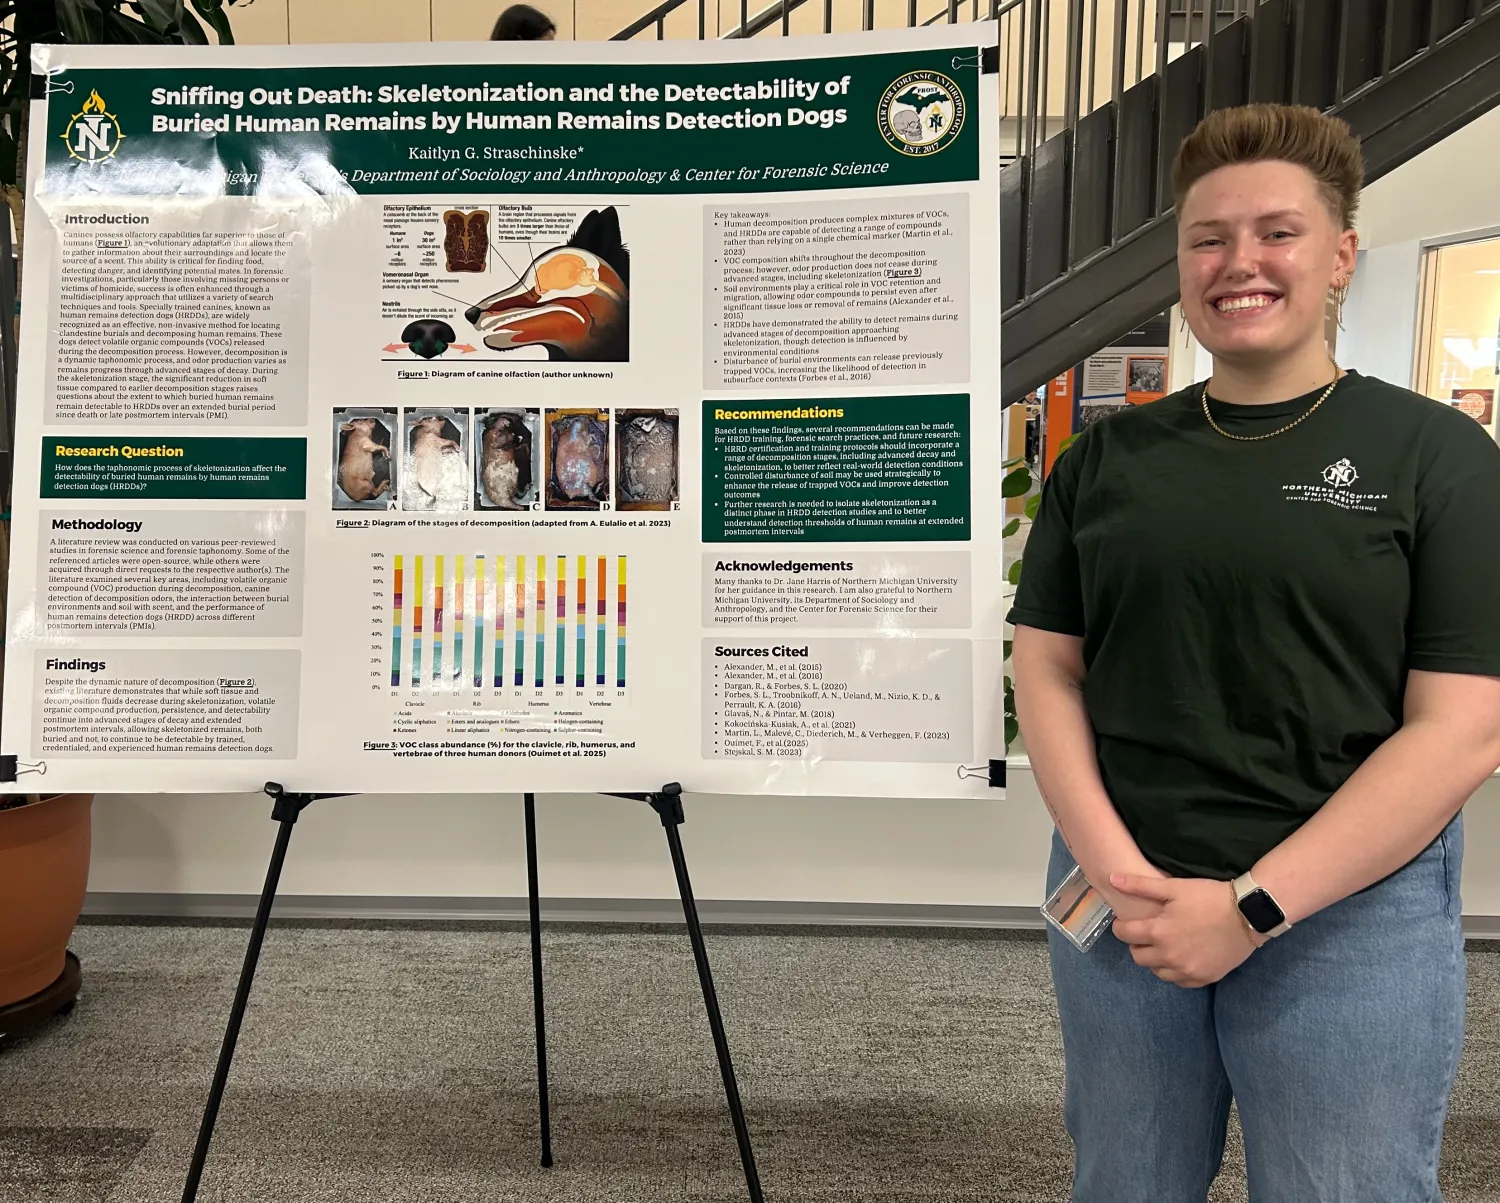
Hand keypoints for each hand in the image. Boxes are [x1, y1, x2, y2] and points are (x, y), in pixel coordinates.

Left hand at [1108, 874, 1261, 988]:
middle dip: (1137, 944)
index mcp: (1159, 933)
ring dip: (1155, 960)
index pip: (1124, 935)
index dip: (1121, 927)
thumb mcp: (1174, 886)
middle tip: (1146, 933)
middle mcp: (1170, 957)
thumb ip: (1140, 886)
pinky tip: (1181, 957)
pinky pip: (1180, 982)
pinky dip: (1175, 971)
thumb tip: (1112, 878)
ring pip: (1158, 973)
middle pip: (1138, 957)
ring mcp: (1188, 971)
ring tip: (1164, 945)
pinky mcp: (1204, 978)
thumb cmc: (1209, 897)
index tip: (1127, 922)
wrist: (1248, 914)